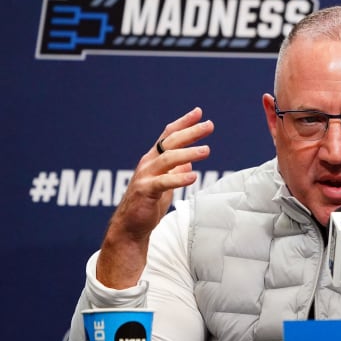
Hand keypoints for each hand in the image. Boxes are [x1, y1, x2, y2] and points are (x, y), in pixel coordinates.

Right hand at [97, 107, 213, 287]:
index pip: (168, 135)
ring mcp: (145, 176)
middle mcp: (148, 163)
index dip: (183, 123)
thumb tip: (190, 160)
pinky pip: (164, 183)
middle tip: (209, 125)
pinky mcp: (145, 192)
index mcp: (153, 159)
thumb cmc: (149, 205)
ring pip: (168, 159)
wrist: (130, 227)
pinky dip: (179, 178)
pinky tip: (194, 176)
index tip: (199, 112)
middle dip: (190, 132)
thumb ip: (175, 170)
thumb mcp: (166, 184)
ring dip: (189, 153)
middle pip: (170, 142)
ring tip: (207, 150)